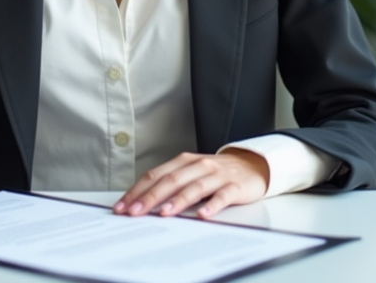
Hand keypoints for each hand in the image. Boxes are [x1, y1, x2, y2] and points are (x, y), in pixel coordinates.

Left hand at [114, 149, 269, 218]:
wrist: (252, 165)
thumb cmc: (215, 172)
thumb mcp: (190, 173)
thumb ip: (170, 183)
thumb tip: (141, 202)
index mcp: (183, 161)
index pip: (155, 175)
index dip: (137, 190)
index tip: (122, 206)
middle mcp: (198, 165)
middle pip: (171, 180)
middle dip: (150, 197)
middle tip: (135, 212)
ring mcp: (217, 175)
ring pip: (195, 187)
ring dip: (178, 200)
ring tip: (164, 213)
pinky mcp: (235, 186)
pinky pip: (223, 196)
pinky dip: (212, 205)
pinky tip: (203, 214)